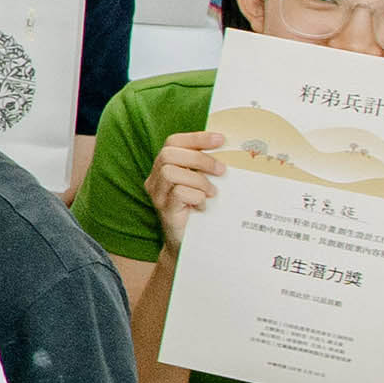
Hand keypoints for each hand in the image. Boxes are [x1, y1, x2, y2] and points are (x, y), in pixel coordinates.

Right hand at [145, 126, 228, 250]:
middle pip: (169, 154)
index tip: (220, 139)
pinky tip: (203, 205)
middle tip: (221, 170)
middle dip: (199, 158)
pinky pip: (178, 193)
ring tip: (211, 192)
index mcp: (164, 167)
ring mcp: (157, 195)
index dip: (196, 137)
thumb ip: (205, 168)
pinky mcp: (164, 211)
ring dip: (198, 180)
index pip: (173, 142)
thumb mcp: (202, 184)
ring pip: (170, 172)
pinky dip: (196, 196)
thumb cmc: (198, 211)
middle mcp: (155, 179)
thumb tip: (228, 150)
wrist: (190, 245)